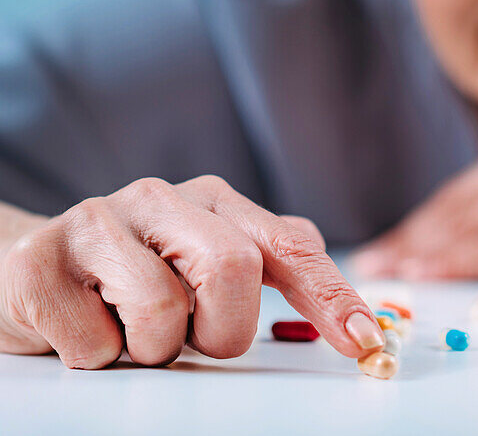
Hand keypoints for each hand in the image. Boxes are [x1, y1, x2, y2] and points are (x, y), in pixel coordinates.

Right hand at [0, 175, 385, 368]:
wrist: (23, 267)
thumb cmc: (131, 277)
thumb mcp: (204, 263)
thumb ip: (269, 271)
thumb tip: (354, 319)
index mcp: (215, 200)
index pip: (290, 245)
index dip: (330, 296)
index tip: (364, 341)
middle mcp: (161, 198)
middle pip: (234, 269)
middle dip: (224, 328)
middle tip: (194, 338)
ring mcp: (97, 223)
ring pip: (164, 311)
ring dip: (155, 348)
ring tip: (129, 328)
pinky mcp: (40, 265)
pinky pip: (96, 346)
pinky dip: (98, 357)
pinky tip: (83, 328)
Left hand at [352, 139, 477, 278]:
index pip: (466, 190)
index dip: (424, 219)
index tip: (396, 241)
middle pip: (456, 206)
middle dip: (411, 237)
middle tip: (373, 259)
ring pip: (468, 225)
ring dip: (421, 251)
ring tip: (387, 271)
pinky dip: (455, 261)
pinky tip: (428, 272)